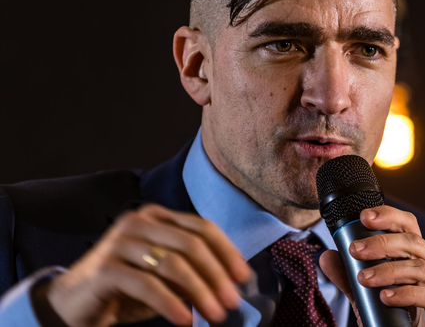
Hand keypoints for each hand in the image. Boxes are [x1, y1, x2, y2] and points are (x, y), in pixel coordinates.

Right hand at [45, 203, 250, 326]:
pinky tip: (185, 320)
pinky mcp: (106, 268)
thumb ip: (192, 273)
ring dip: (200, 291)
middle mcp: (139, 221)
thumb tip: (230, 283)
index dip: (227, 252)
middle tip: (232, 302)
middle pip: (192, 244)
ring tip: (215, 315)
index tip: (244, 277)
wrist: (71, 304)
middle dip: (217, 275)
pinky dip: (171, 303)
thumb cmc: (125, 288)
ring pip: (173, 264)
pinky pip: (148, 285)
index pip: (202, 227)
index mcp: (157, 216)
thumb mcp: (164, 277)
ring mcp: (121, 242)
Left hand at [320, 206, 424, 326]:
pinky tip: (386, 297)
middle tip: (355, 250)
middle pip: (415, 243)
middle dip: (382, 244)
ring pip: (421, 269)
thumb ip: (349, 277)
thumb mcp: (366, 296)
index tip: (364, 217)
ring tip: (364, 278)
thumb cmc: (395, 321)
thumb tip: (326, 256)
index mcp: (422, 257)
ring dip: (388, 270)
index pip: (410, 226)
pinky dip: (406, 294)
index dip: (389, 216)